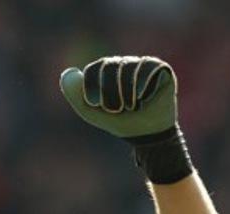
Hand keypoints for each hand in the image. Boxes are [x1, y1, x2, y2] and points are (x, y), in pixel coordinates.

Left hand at [59, 56, 191, 184]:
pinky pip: (148, 69)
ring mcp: (143, 64)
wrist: (148, 135)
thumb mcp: (92, 112)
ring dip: (128, 93)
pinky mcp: (161, 68)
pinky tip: (145, 99)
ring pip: (129, 68)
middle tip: (117, 109)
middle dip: (111, 92)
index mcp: (107, 70)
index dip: (94, 87)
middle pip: (110, 66)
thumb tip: (68, 73)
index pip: (94, 68)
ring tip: (133, 106)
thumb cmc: (121, 123)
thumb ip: (76, 95)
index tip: (98, 105)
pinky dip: (143, 88)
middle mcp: (125, 63)